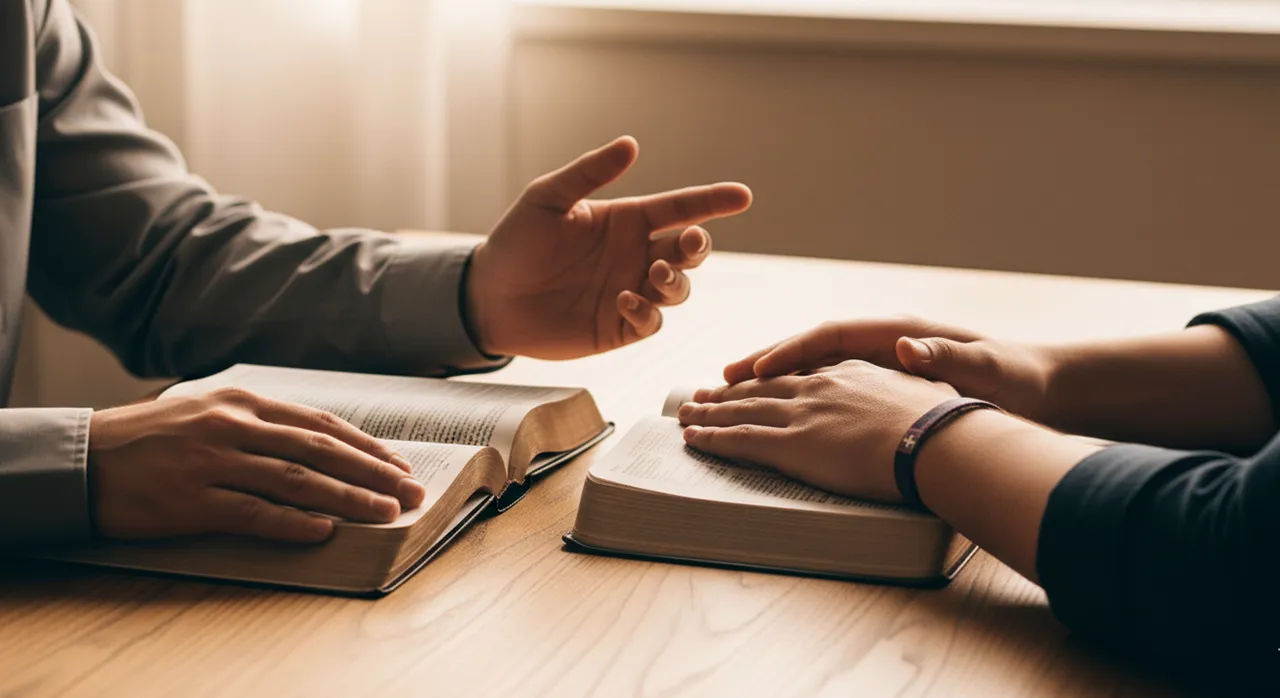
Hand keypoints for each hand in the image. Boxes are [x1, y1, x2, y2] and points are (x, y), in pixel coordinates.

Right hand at [88, 388, 427, 542]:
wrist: (84, 459)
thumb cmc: (155, 439)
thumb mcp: (210, 413)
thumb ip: (262, 424)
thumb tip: (321, 446)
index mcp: (244, 403)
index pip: (320, 425)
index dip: (366, 446)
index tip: (400, 465)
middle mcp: (235, 426)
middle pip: (320, 451)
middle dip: (373, 472)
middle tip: (410, 492)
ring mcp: (214, 462)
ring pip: (296, 480)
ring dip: (347, 498)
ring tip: (384, 513)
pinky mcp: (192, 500)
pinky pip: (254, 513)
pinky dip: (293, 522)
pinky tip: (325, 531)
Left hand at [466, 136, 751, 358]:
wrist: (489, 297)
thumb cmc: (516, 242)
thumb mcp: (547, 199)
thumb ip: (589, 173)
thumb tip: (630, 145)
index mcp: (627, 220)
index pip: (680, 208)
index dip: (713, 201)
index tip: (742, 196)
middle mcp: (636, 255)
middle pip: (688, 251)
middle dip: (699, 246)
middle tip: (690, 241)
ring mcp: (631, 291)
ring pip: (678, 289)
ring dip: (675, 281)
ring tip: (653, 273)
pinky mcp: (619, 327)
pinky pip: (650, 321)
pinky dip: (647, 312)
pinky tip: (625, 300)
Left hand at [678, 360, 958, 501]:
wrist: (937, 440)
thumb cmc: (945, 423)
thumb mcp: (928, 390)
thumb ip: (914, 381)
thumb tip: (917, 368)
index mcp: (849, 372)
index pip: (799, 372)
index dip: (770, 376)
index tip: (753, 379)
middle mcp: (818, 387)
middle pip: (761, 387)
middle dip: (728, 392)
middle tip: (702, 395)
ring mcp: (802, 414)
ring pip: (742, 409)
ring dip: (709, 413)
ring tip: (686, 414)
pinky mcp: (793, 444)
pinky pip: (741, 439)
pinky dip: (713, 438)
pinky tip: (694, 439)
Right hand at [723, 317, 1057, 422]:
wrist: (1041, 387)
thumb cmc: (1013, 377)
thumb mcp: (983, 366)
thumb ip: (944, 358)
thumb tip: (906, 347)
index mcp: (898, 333)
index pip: (829, 337)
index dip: (789, 352)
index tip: (757, 370)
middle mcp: (883, 344)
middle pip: (810, 352)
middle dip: (764, 365)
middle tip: (721, 381)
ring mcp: (882, 365)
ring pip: (814, 371)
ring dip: (774, 383)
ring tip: (732, 397)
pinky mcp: (888, 386)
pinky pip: (830, 390)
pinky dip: (799, 399)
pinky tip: (777, 416)